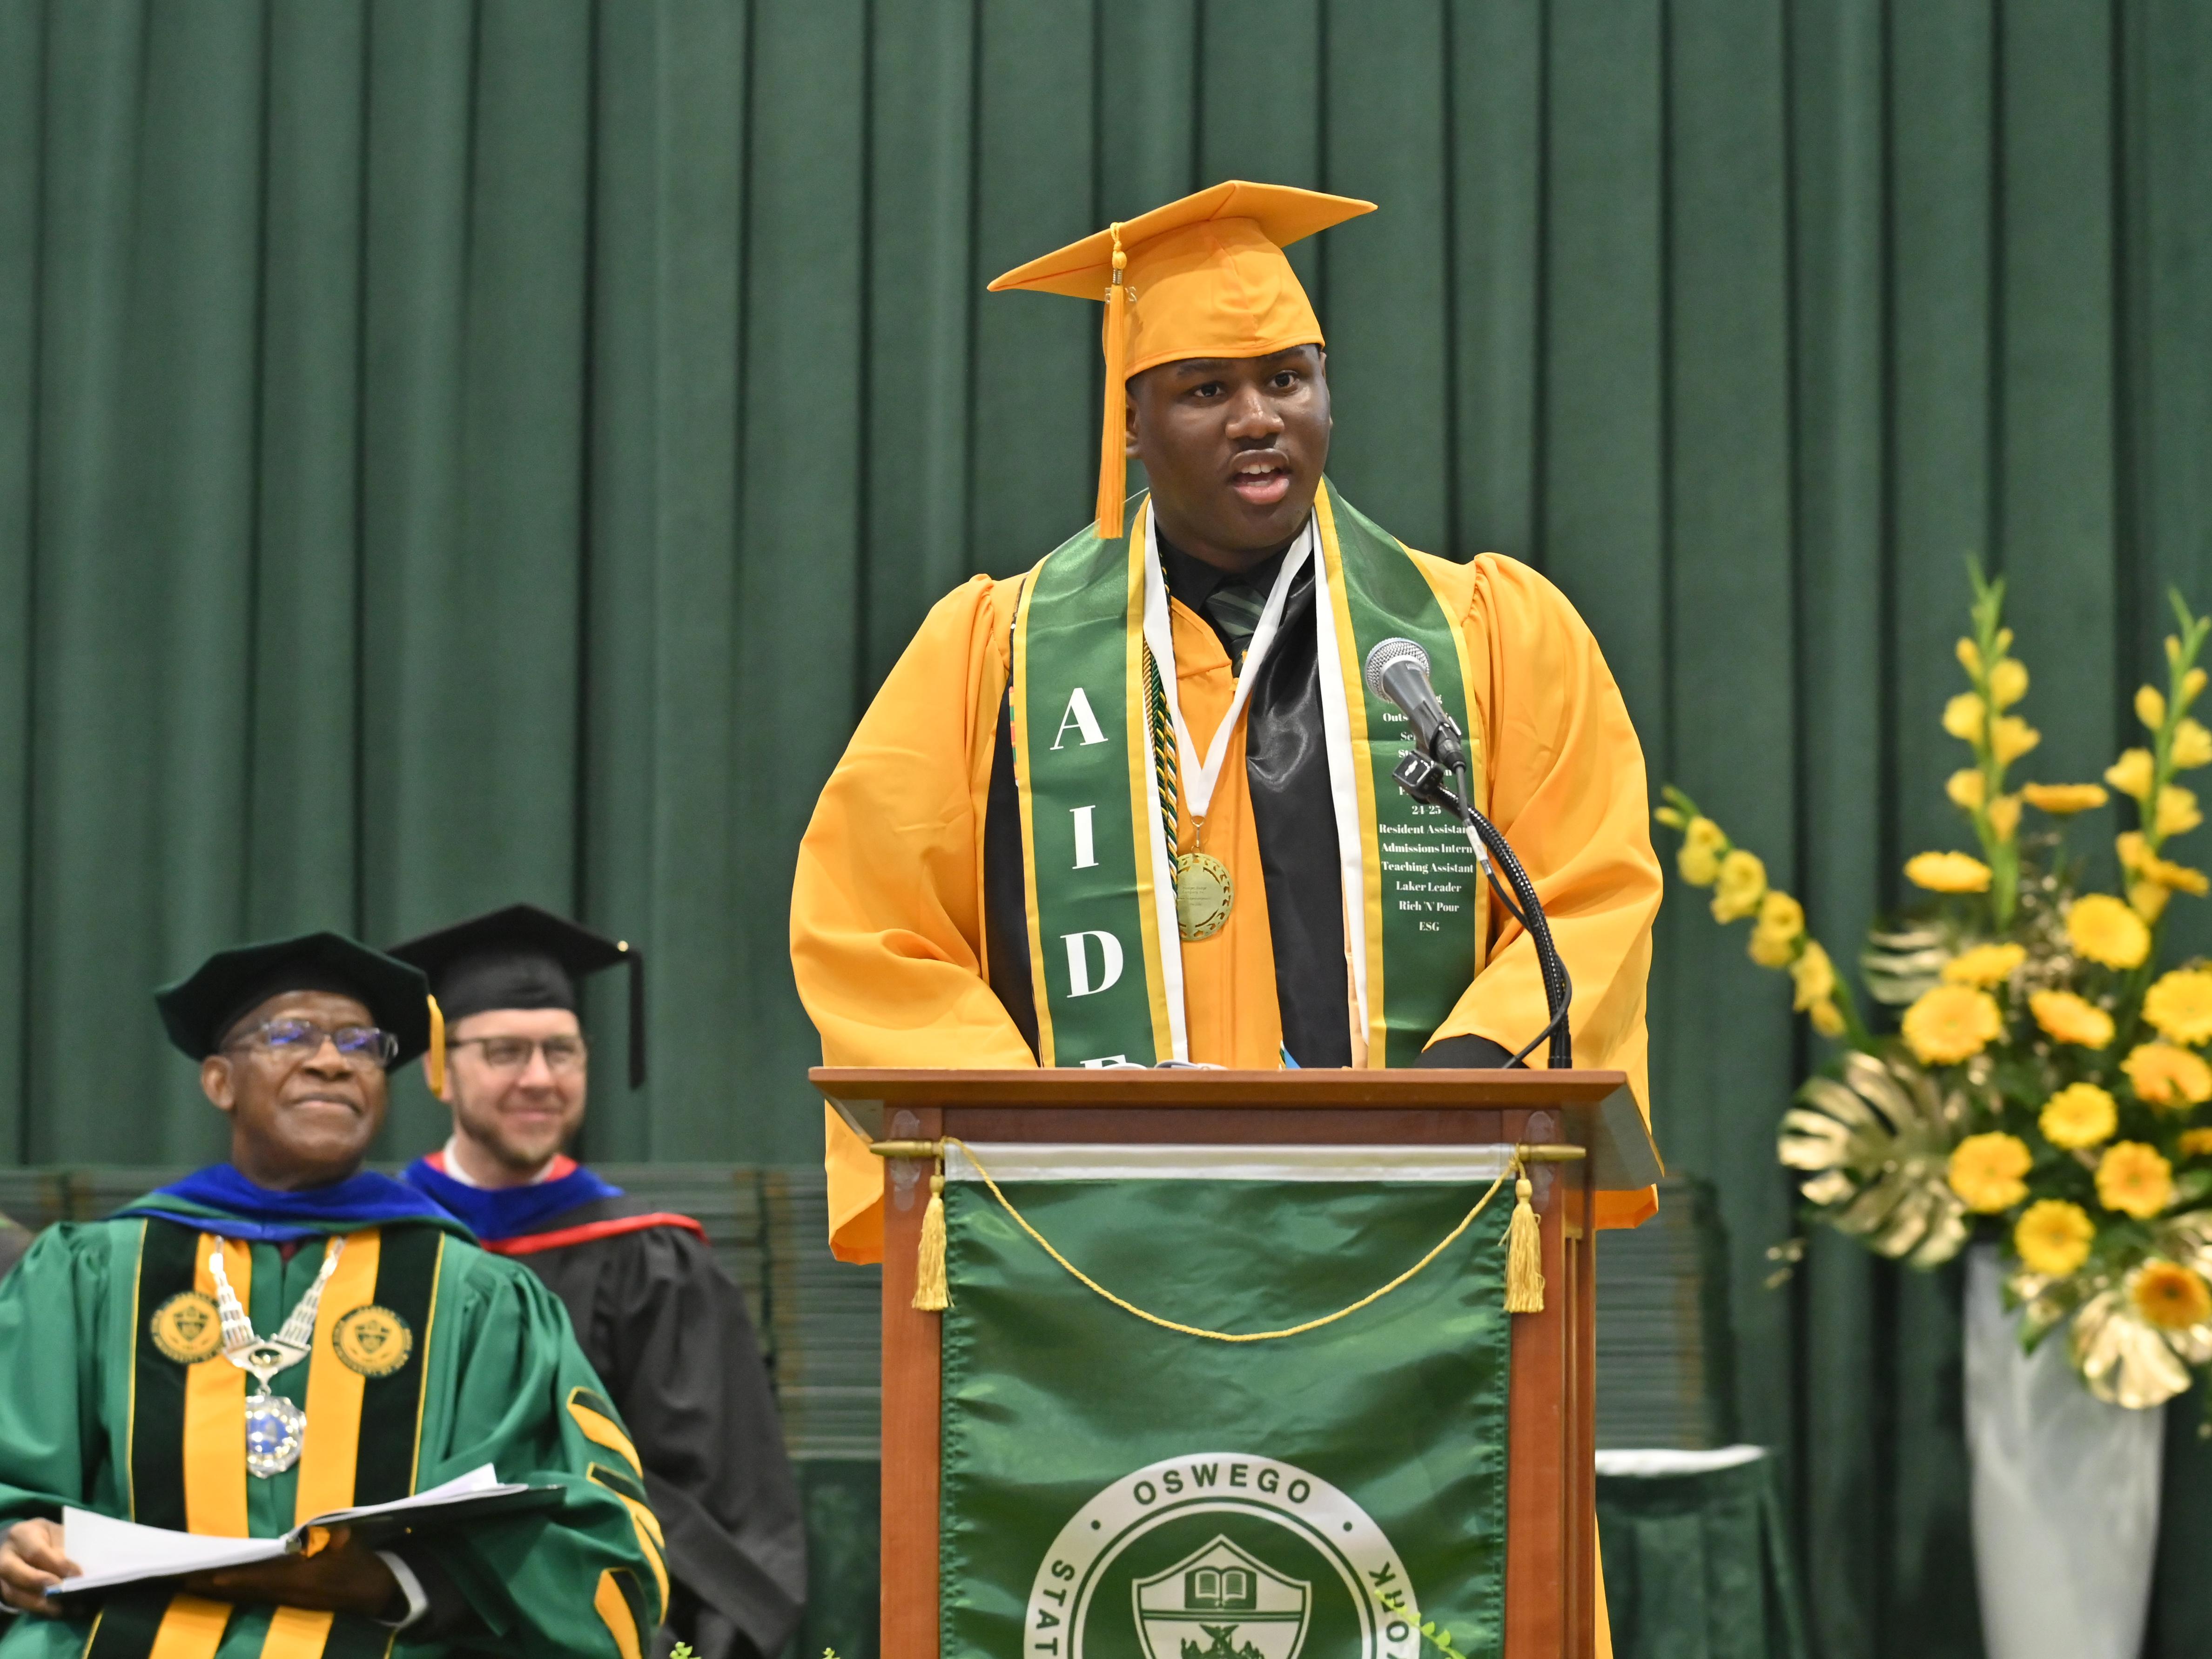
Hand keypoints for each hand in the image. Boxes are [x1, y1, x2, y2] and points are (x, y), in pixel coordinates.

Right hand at [0, 1518, 80, 1616]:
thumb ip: (63, 1548)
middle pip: (19, 1574)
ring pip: (13, 1593)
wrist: (21, 1541)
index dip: (57, 1565)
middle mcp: (5, 1556)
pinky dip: (33, 1608)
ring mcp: (0, 1575)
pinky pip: (15, 1602)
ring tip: (60, 1608)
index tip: (77, 1575)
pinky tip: (51, 1610)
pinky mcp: (2, 1589)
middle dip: (42, 1585)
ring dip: (37, 1603)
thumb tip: (74, 1572)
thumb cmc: (44, 1536)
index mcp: (21, 1535)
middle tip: (64, 1592)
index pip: (37, 1552)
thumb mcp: (55, 1533)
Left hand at [180, 1530, 400, 1617]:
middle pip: (241, 1589)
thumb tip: (315, 1535)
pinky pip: (251, 1597)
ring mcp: (285, 1599)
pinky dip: (231, 1593)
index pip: (259, 1576)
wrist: (373, 1592)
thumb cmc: (360, 1562)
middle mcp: (286, 1591)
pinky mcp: (287, 1601)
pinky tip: (216, 1591)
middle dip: (210, 1585)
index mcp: (301, 1576)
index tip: (206, 1575)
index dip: (233, 1577)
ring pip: (243, 1596)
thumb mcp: (350, 1544)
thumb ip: (330, 1539)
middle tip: (179, 1579)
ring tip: (187, 1584)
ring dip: (215, 1592)